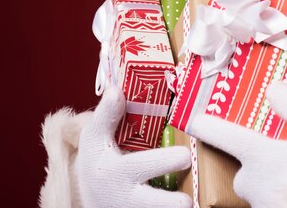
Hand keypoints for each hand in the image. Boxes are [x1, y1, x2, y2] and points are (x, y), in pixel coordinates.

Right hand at [75, 85, 191, 207]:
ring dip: (176, 207)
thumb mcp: (94, 138)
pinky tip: (193, 204)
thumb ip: (106, 115)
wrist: (93, 197)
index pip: (142, 165)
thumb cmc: (99, 160)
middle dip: (175, 202)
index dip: (166, 161)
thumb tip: (116, 90)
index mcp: (118, 171)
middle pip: (155, 203)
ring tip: (189, 202)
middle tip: (188, 197)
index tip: (184, 156)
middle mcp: (129, 197)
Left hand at [190, 82, 286, 207]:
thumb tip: (274, 89)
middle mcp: (260, 190)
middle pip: (246, 177)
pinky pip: (282, 204)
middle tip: (286, 161)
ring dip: (281, 187)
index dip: (211, 128)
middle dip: (256, 170)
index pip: (229, 138)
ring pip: (266, 196)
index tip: (196, 122)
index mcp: (264, 160)